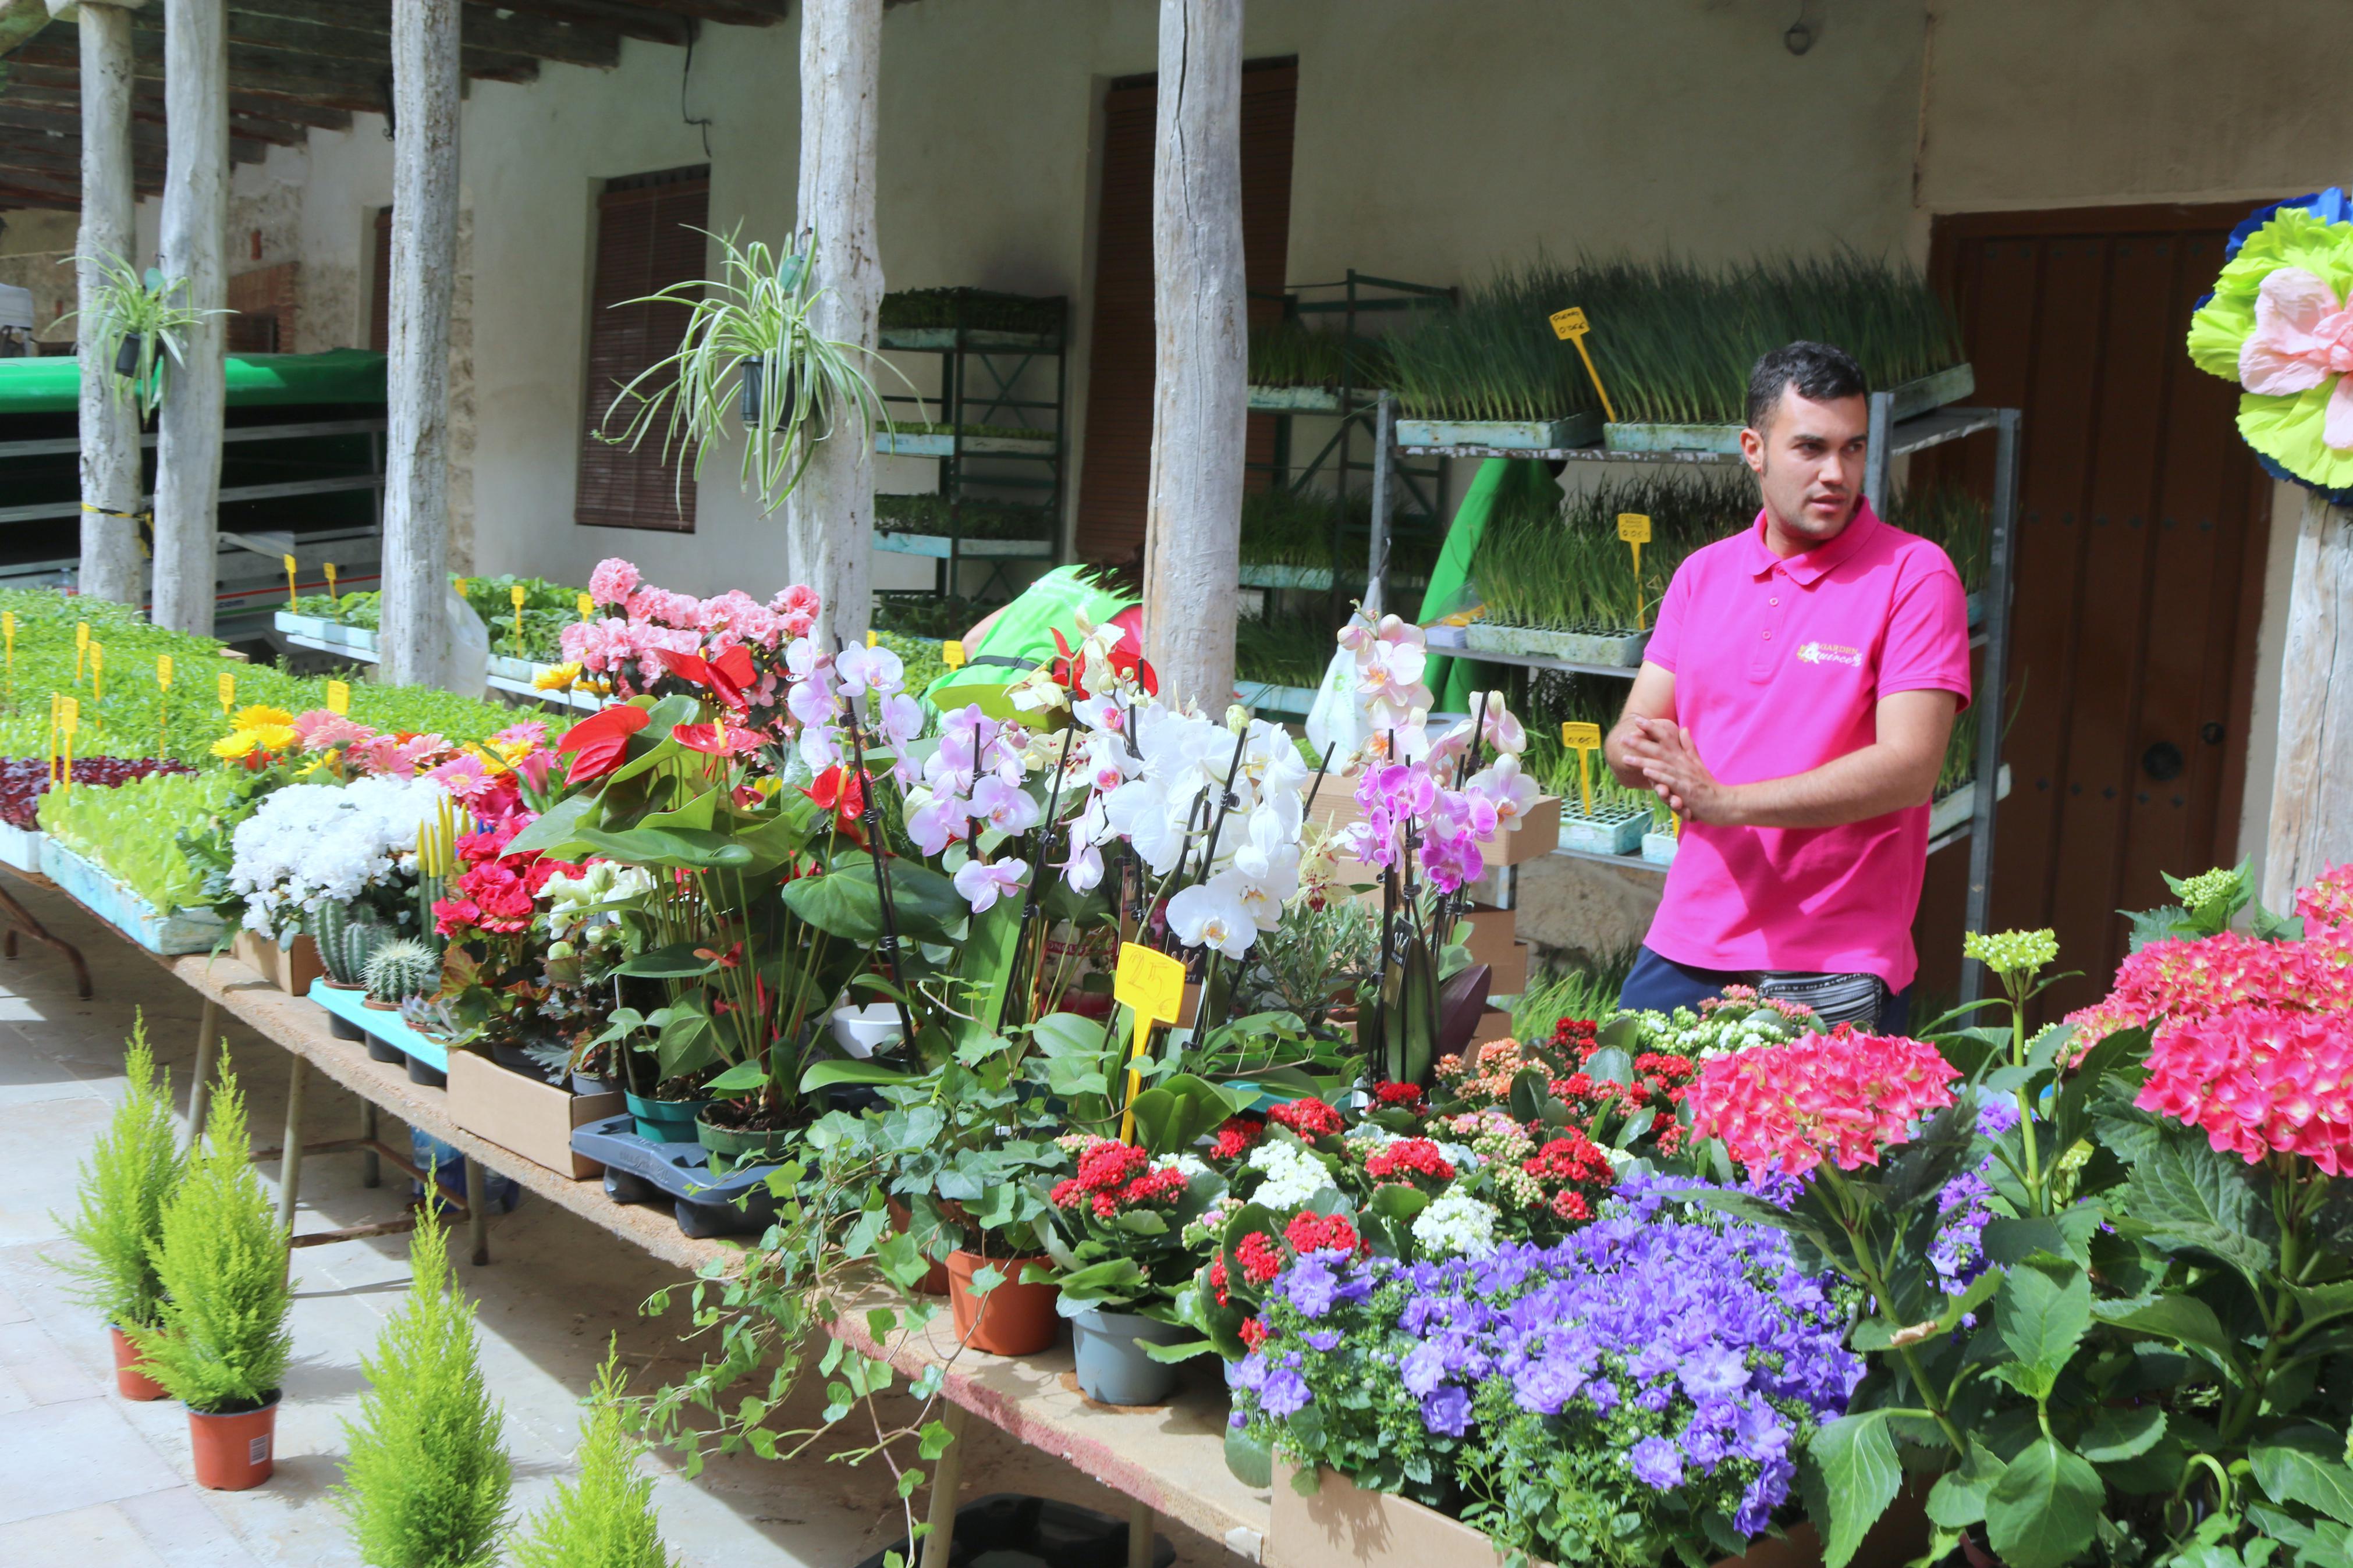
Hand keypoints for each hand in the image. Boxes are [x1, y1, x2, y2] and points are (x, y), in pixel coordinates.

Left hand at [1623, 718, 1737, 824]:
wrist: (1723, 803)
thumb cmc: (1708, 786)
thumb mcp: (1698, 763)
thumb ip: (1689, 746)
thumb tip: (1683, 729)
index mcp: (1683, 757)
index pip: (1666, 738)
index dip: (1652, 728)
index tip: (1637, 720)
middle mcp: (1682, 764)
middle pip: (1659, 750)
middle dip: (1640, 742)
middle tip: (1623, 737)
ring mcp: (1684, 776)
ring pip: (1660, 765)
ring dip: (1642, 760)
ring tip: (1625, 757)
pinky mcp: (1685, 789)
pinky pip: (1670, 781)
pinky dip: (1658, 775)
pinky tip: (1646, 771)